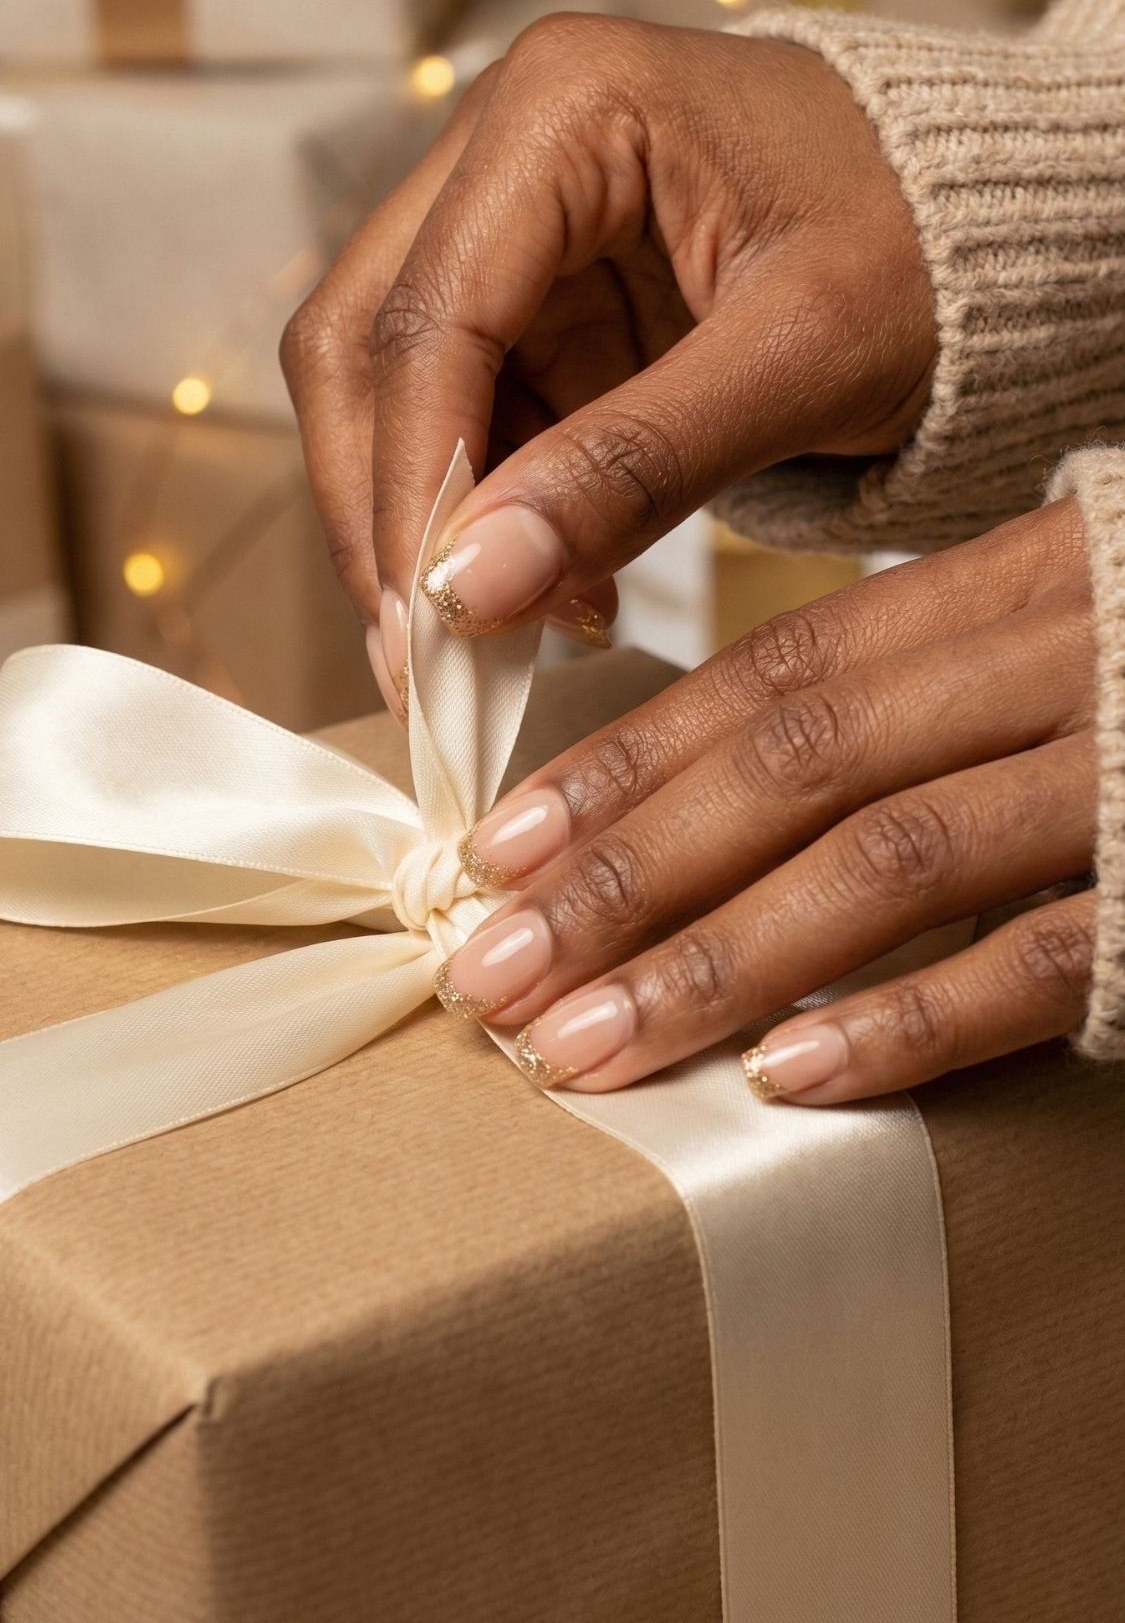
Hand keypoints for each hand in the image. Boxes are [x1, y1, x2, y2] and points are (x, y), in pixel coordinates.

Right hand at [281, 14, 935, 713]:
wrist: (988, 231)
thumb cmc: (926, 246)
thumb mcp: (799, 358)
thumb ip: (632, 467)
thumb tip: (471, 587)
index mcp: (563, 106)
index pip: (427, 320)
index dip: (410, 490)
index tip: (430, 634)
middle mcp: (503, 145)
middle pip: (364, 346)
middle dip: (389, 512)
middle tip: (431, 661)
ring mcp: (509, 222)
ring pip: (394, 392)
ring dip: (439, 524)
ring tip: (526, 630)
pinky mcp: (534, 298)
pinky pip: (468, 416)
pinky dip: (494, 512)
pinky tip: (560, 583)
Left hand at [435, 498, 1096, 1102]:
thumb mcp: (1060, 627)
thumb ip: (919, 681)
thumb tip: (715, 780)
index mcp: (1015, 581)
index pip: (782, 666)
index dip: (628, 759)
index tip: (499, 845)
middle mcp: (1059, 655)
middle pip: (802, 757)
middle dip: (627, 871)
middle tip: (494, 969)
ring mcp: (1121, 769)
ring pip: (891, 857)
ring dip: (718, 958)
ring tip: (585, 1042)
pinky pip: (1038, 960)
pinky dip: (905, 1021)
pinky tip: (782, 1075)